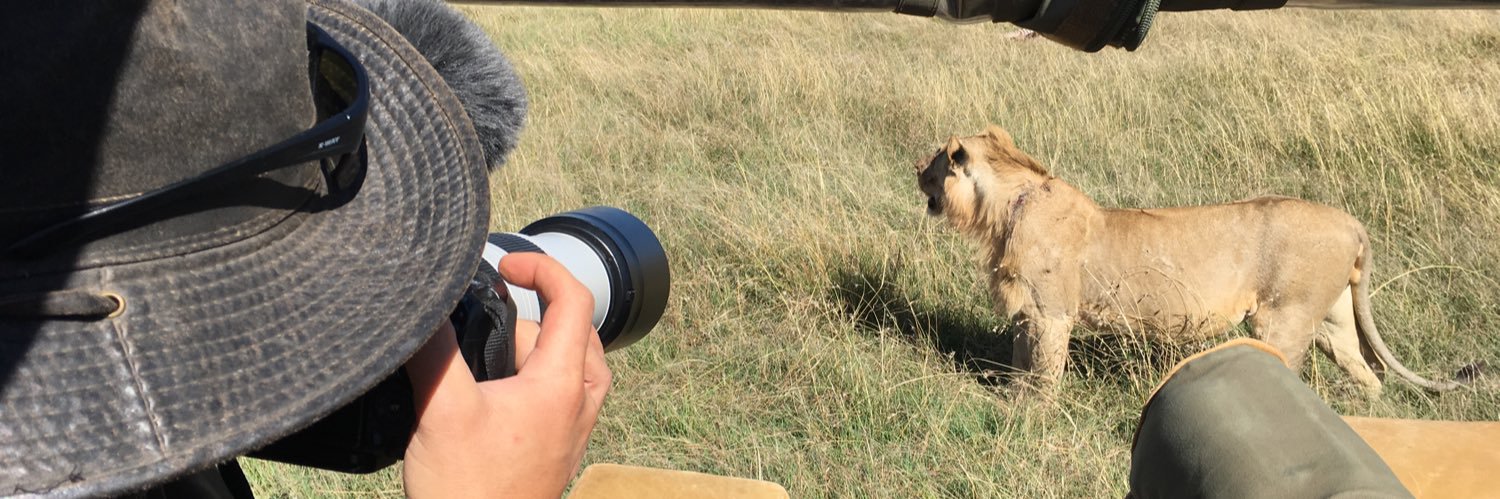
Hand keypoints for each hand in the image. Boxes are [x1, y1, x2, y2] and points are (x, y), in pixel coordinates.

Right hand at [403, 252, 611, 498]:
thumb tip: (421, 303)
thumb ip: (434, 349)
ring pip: (569, 365)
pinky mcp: (558, 450)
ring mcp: (573, 429)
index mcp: (562, 384)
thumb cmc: (468, 490)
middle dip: (528, 316)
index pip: (575, 300)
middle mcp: (579, 404)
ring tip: (485, 361)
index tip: (507, 263)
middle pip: (572, 331)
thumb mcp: (442, 409)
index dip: (543, 267)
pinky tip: (491, 394)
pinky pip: (561, 395)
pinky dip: (533, 378)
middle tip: (480, 327)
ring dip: (532, 350)